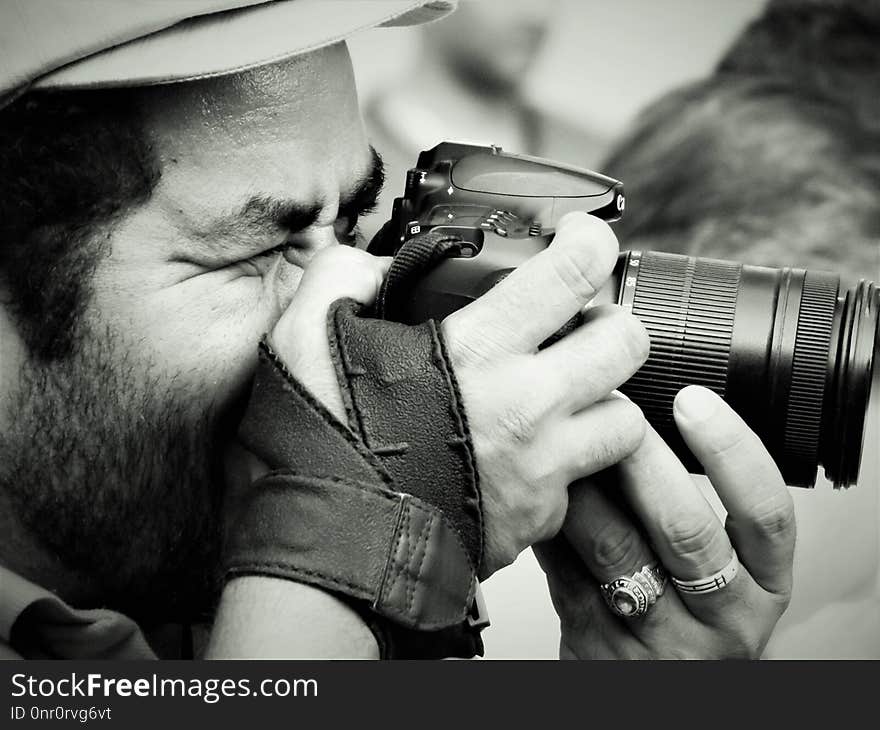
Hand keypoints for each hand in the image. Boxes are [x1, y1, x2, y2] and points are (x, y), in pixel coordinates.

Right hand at [256, 212, 649, 576]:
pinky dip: (566, 465)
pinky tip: (524, 456)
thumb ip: (341, 277)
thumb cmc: (318, 448)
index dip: (589, 240)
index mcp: (477, 351)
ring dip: (602, 402)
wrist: (323, 550)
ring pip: (625, 422)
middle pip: (628, 345)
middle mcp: (524, 409)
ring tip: (561, 397)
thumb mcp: (307, 335)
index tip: (580, 239)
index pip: (573, 272)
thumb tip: (372, 265)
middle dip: (612, 324)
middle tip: (579, 326)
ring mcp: (538, 470)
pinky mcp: (534, 519)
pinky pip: (581, 484)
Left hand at [535, 385, 795, 658]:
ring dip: (586, 484)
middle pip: (684, 528)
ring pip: (614, 545)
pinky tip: (541, 492)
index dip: (732, 450)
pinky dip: (552, 520)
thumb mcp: (721, 573)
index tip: (695, 401)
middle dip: (642, 458)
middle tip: (615, 409)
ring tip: (569, 439)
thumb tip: (642, 421)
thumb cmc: (686, 619)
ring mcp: (658, 636)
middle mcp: (720, 616)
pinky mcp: (596, 639)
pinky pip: (565, 566)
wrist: (654, 693)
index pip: (765, 515)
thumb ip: (697, 513)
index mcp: (761, 586)